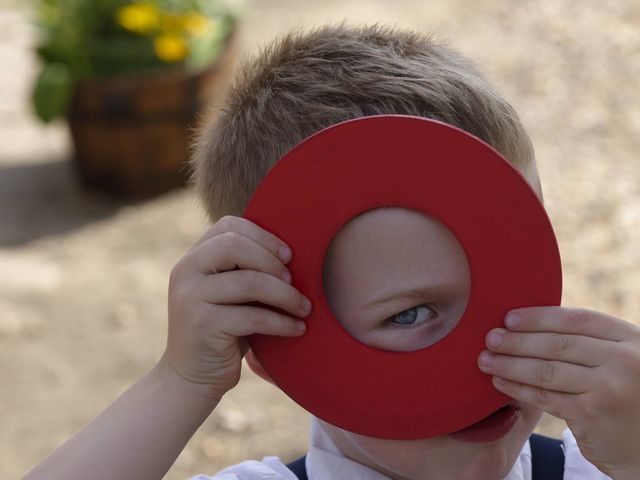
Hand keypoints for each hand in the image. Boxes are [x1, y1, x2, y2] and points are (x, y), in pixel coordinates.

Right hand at [164, 216, 310, 400]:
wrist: (192, 377)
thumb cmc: (224, 330)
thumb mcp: (231, 293)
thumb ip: (246, 268)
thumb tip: (295, 251)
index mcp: (194, 258)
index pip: (228, 226)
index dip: (263, 236)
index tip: (288, 256)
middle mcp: (186, 272)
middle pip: (235, 245)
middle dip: (272, 261)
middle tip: (293, 281)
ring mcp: (190, 298)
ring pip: (250, 282)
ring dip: (286, 295)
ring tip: (304, 308)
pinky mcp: (202, 326)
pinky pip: (253, 316)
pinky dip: (282, 322)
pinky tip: (298, 328)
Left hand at [477, 307, 639, 478]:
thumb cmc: (628, 398)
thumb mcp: (623, 361)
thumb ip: (591, 343)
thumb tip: (531, 323)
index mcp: (631, 339)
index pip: (577, 319)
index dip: (539, 317)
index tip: (509, 318)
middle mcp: (624, 361)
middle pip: (557, 344)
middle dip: (517, 340)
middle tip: (489, 338)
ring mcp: (608, 388)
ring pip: (546, 370)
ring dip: (510, 363)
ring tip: (485, 359)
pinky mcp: (591, 415)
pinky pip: (545, 396)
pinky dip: (518, 388)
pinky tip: (500, 381)